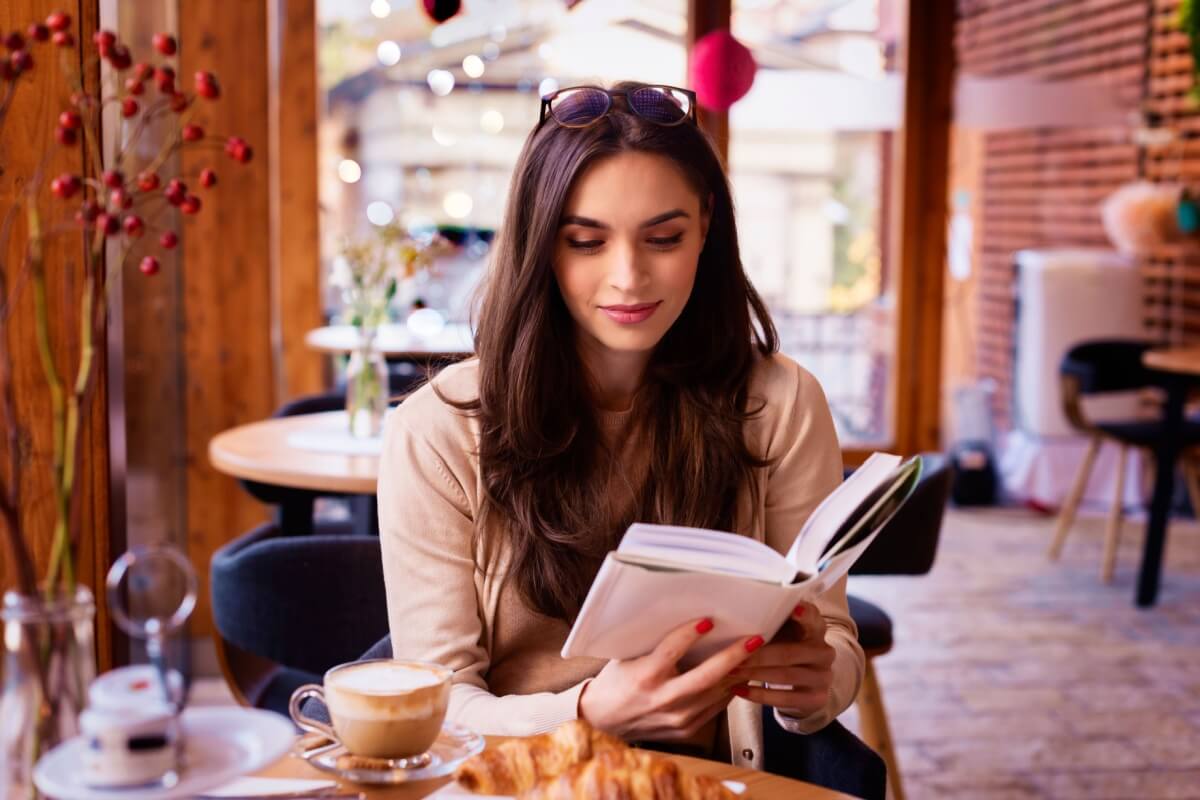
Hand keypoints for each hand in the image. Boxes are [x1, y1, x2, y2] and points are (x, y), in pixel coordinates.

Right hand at [577, 617, 763, 740]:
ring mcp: (676, 718)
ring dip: (736, 673)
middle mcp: (663, 699)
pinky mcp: (685, 730)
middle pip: (706, 676)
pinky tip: (735, 678)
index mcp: (645, 676)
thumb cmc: (616, 684)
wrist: (603, 721)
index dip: (691, 633)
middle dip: (734, 656)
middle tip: (754, 640)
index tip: (708, 620)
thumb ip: (656, 646)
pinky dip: (727, 691)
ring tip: (753, 656)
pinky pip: (714, 708)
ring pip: (716, 693)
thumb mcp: (629, 659)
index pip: (672, 650)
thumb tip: (688, 622)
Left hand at [726, 601, 834, 717]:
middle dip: (758, 655)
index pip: (812, 617)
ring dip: (755, 674)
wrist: (806, 681)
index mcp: (816, 629)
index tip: (792, 609)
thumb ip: (771, 620)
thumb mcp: (783, 630)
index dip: (803, 613)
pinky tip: (740, 690)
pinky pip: (785, 699)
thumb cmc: (785, 645)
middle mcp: (825, 652)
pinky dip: (760, 695)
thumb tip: (738, 611)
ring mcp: (823, 677)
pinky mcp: (817, 699)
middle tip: (734, 655)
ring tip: (731, 672)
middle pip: (790, 653)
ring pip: (786, 676)